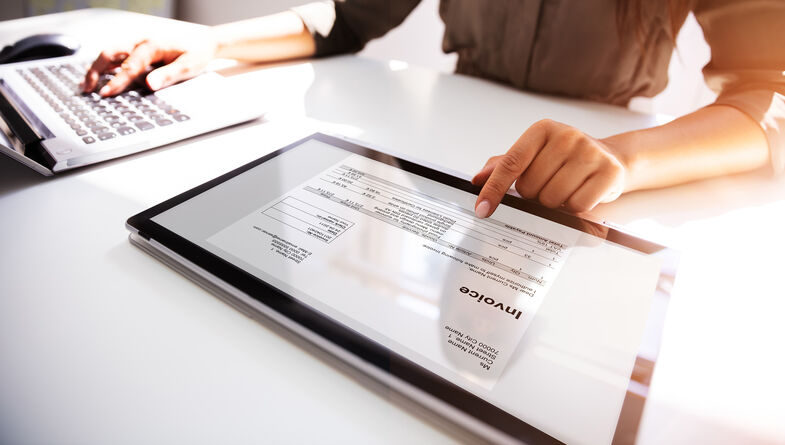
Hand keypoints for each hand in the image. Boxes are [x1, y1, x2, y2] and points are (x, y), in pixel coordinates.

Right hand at [81, 35, 217, 96]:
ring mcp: (137, 46)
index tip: (106, 94)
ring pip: (109, 54)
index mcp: (151, 46)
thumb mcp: (187, 66)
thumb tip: (149, 85)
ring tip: (86, 86)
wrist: (202, 43)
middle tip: (87, 89)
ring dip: (96, 69)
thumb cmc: (195, 53)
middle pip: (110, 53)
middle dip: (95, 71)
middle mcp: (140, 43)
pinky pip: (116, 58)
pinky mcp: (137, 52)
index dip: (116, 81)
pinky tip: (97, 78)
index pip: (129, 66)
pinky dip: (104, 67)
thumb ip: (168, 75)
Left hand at [472, 119, 627, 216]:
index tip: (482, 208)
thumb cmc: (565, 158)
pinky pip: (577, 206)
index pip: (511, 163)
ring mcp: (590, 153)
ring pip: (552, 199)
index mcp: (542, 129)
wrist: (611, 157)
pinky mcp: (609, 172)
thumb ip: (504, 166)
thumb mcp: (534, 155)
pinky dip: (574, 207)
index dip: (494, 188)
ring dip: (554, 202)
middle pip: (530, 187)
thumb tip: (478, 179)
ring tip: (565, 188)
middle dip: (534, 194)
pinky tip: (581, 192)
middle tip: (549, 184)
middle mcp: (567, 136)